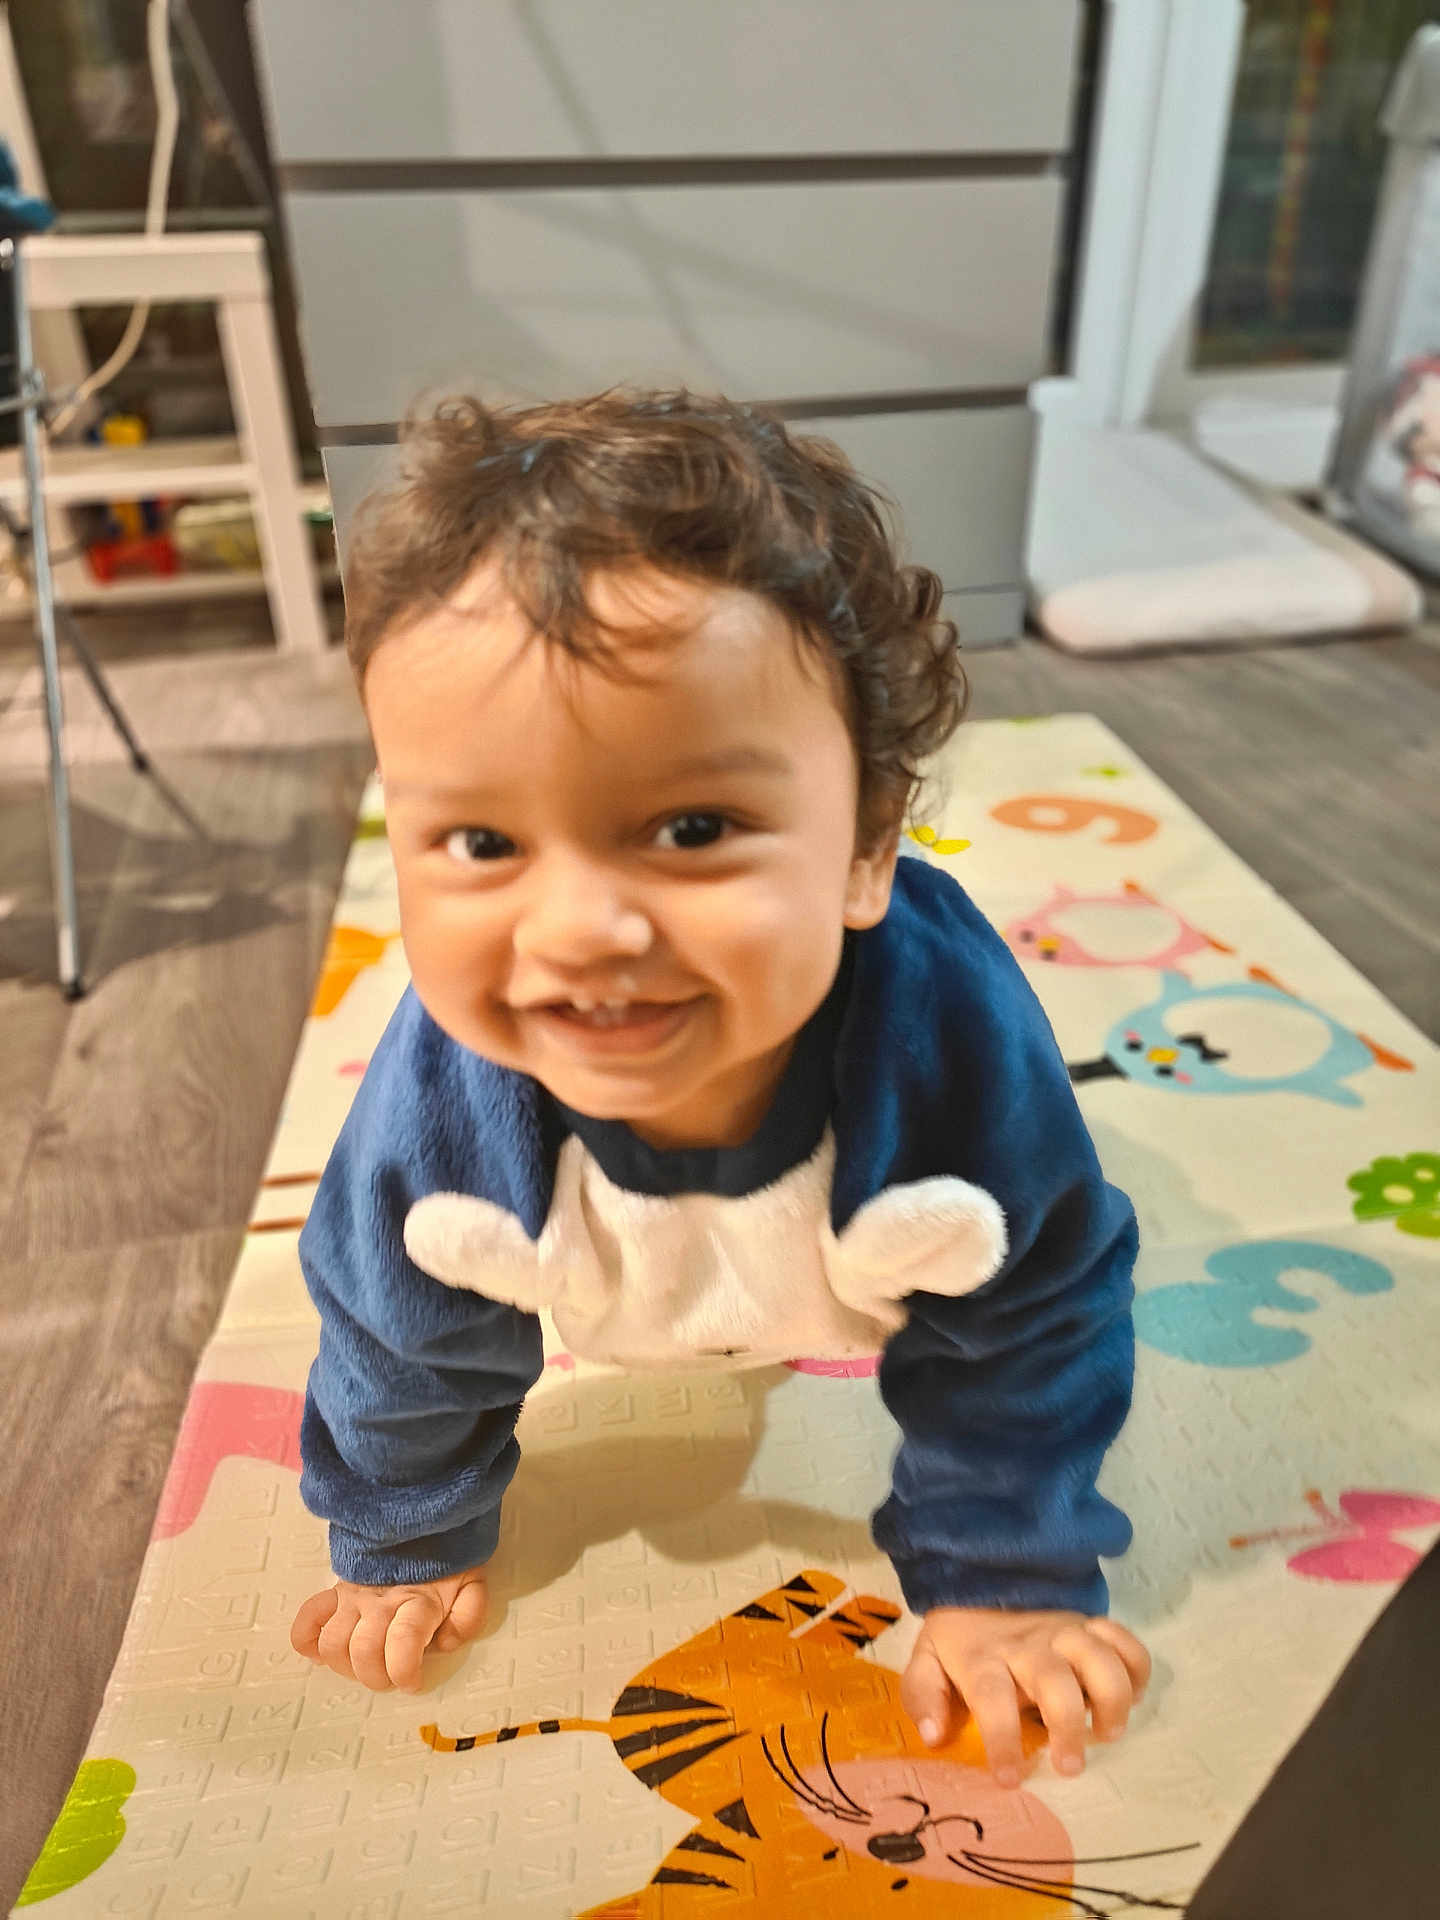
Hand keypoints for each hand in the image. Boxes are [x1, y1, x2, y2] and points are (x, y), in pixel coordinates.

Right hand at [290, 1563, 488, 1691]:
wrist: (422, 1521)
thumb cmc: (446, 1562)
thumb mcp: (472, 1585)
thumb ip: (468, 1616)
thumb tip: (446, 1642)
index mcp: (417, 1600)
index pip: (402, 1642)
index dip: (404, 1672)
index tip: (413, 1682)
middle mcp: (381, 1600)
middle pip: (363, 1652)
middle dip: (378, 1678)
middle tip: (392, 1678)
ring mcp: (354, 1596)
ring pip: (333, 1643)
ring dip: (346, 1667)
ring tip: (364, 1666)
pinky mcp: (336, 1592)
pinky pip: (308, 1618)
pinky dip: (307, 1641)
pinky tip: (322, 1653)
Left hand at [901, 1606, 1148, 1787]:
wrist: (984, 1577)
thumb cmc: (960, 1637)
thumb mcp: (928, 1660)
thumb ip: (923, 1696)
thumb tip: (934, 1737)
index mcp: (983, 1658)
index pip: (992, 1698)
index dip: (1002, 1740)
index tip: (1010, 1780)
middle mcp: (1028, 1645)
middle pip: (1055, 1681)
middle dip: (1068, 1728)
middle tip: (1070, 1767)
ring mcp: (1064, 1631)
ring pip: (1100, 1659)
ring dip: (1112, 1700)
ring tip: (1107, 1733)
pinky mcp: (1091, 1625)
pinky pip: (1126, 1641)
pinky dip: (1137, 1668)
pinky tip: (1131, 1696)